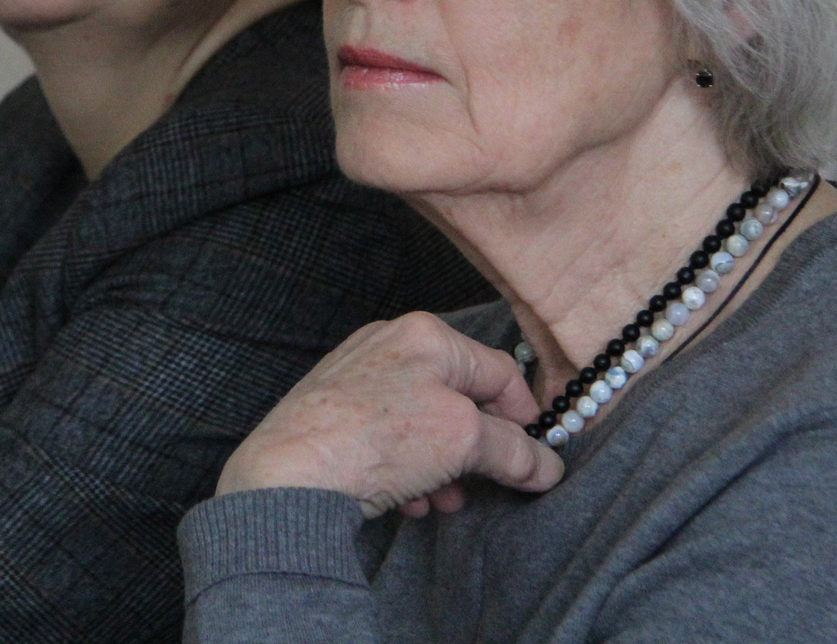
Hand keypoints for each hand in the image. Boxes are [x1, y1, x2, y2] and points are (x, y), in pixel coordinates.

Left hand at [215, 312, 562, 519]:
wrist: (290, 475)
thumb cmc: (378, 439)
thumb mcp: (464, 441)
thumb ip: (513, 451)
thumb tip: (546, 466)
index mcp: (426, 334)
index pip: (499, 371)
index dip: (524, 417)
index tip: (534, 458)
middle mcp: (388, 344)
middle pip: (458, 398)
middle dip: (476, 449)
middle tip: (484, 485)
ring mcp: (355, 376)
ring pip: (423, 423)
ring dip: (443, 466)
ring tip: (442, 501)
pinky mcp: (331, 411)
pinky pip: (387, 437)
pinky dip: (406, 468)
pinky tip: (406, 502)